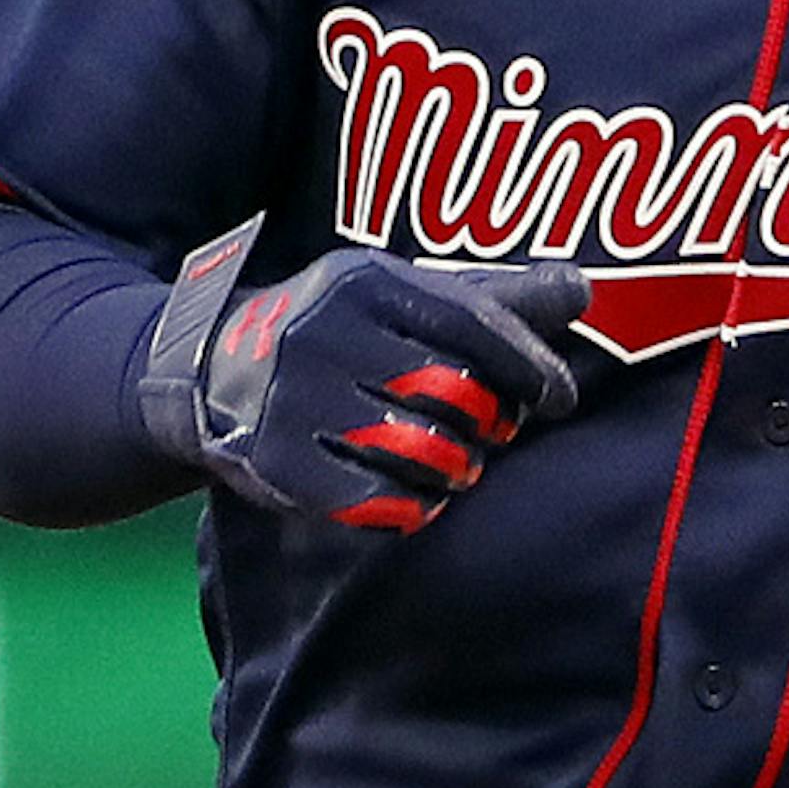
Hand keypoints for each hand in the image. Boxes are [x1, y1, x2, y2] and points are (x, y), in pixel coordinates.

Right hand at [140, 219, 586, 531]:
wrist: (202, 371)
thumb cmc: (337, 333)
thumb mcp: (402, 298)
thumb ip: (492, 300)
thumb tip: (587, 290)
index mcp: (363, 280)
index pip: (473, 324)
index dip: (530, 366)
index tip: (560, 399)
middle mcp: (322, 331)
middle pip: (455, 393)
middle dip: (489, 423)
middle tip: (489, 434)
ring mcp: (291, 397)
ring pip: (422, 452)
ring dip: (454, 469)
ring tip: (451, 464)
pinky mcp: (272, 461)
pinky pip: (374, 501)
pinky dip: (407, 507)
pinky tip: (408, 496)